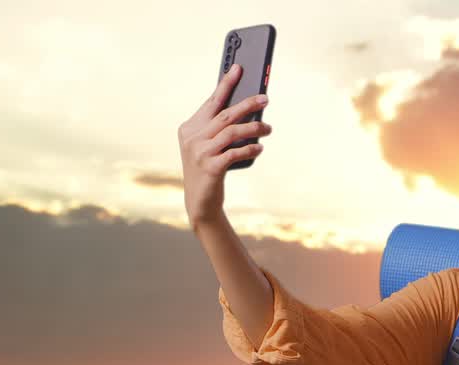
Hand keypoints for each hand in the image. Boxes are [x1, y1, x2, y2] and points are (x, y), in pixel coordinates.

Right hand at [177, 63, 273, 227]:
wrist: (200, 201)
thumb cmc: (209, 169)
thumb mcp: (210, 146)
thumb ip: (221, 129)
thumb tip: (249, 111)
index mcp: (189, 127)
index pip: (211, 102)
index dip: (226, 84)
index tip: (239, 68)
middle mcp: (192, 137)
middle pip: (224, 114)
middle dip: (247, 104)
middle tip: (266, 98)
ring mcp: (199, 152)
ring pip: (232, 132)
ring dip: (254, 128)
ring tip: (269, 129)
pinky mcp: (210, 168)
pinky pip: (234, 153)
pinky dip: (250, 149)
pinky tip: (260, 148)